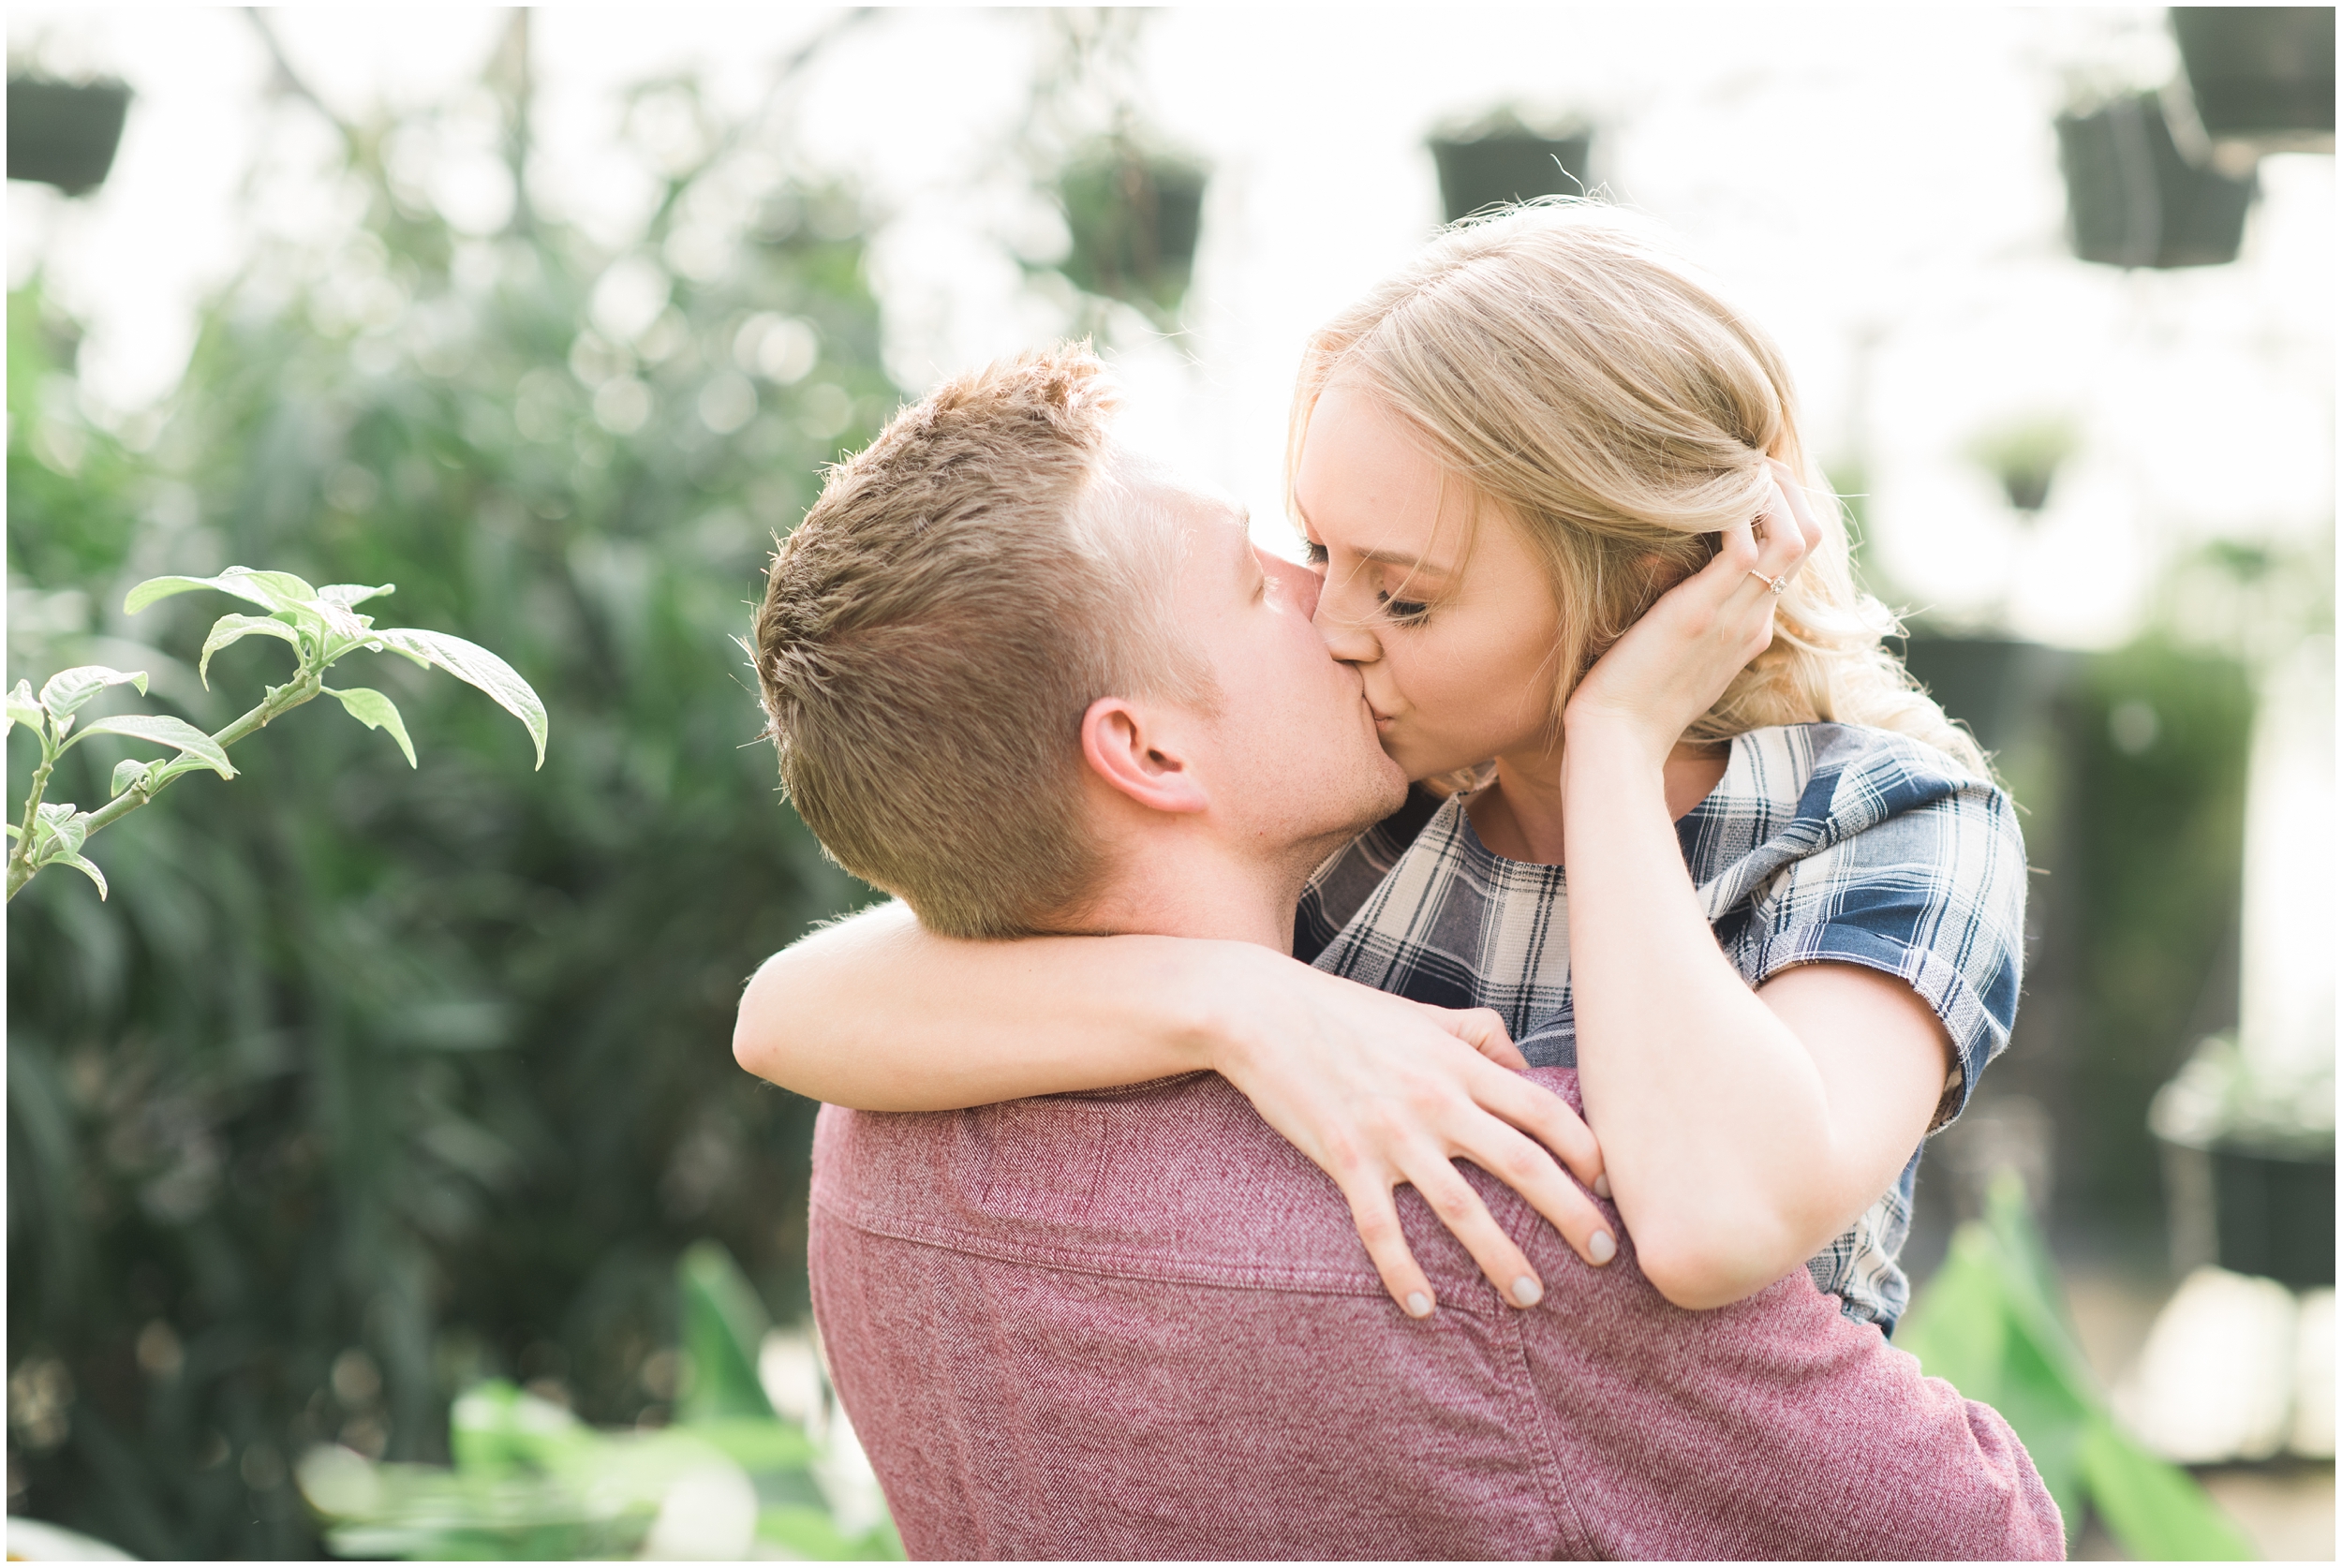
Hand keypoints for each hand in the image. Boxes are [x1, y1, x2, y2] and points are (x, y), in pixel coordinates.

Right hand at [1208, 949, 1615, 1316]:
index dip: (1587, 1150)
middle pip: (1522, 1165)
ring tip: (1530, 1296)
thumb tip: (1526, 1067)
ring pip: (1461, 1208)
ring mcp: (1390, 1134)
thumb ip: (1481, 1035)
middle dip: (1572, 1214)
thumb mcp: (1424, 1014)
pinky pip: (1381, 1229)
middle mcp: (1435, 1101)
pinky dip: (1403, 1272)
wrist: (1262, 1011)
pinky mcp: (1345, 1159)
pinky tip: (1422, 1308)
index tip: (1610, 1187)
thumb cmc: (1345, 1012)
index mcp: (1459, 1065)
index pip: (1544, 1110)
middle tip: (1604, 1255)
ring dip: (1501, 1257)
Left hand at [1563, 459, 1823, 766]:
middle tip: (1750, 455)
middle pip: (1806, 538)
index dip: (1778, 509)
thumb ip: (1684, 615)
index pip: (1791, 557)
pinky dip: (1737, 510)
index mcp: (1750, 629)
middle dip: (1786, 488)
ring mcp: (1734, 616)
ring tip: (1737, 462)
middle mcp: (1754, 620)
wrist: (1615, 741)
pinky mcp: (1700, 612)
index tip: (1746, 476)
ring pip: (1793, 536)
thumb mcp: (1670, 652)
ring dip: (1772, 491)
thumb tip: (1664, 571)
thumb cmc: (1627, 700)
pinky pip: (1747, 546)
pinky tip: (1705, 491)